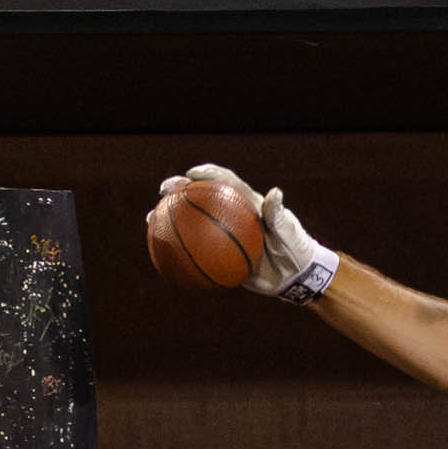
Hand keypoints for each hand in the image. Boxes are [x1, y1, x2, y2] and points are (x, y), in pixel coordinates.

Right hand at [163, 163, 336, 302]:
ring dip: (171, 219)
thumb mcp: (289, 231)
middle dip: (179, 190)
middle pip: (201, 198)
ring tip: (151, 219)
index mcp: (248, 203)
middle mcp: (234, 215)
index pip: (225, 182)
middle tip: (163, 192)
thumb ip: (279, 213)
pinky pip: (199, 251)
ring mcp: (226, 235)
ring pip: (194, 224)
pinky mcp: (224, 254)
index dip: (208, 174)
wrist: (296, 275)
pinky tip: (164, 256)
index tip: (191, 174)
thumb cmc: (295, 248)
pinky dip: (182, 252)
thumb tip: (275, 192)